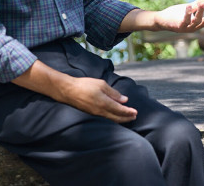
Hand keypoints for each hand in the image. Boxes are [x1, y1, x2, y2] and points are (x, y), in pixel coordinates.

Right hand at [13, 60, 136, 122]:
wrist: (68, 91)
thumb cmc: (85, 85)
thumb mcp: (101, 85)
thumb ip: (113, 93)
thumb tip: (124, 100)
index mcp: (104, 103)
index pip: (120, 110)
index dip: (128, 112)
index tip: (136, 112)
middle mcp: (100, 111)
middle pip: (116, 117)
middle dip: (126, 118)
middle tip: (134, 117)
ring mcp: (95, 113)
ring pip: (111, 118)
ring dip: (120, 119)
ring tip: (128, 117)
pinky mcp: (91, 113)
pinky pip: (105, 117)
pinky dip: (113, 117)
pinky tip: (115, 115)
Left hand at [154, 0, 203, 32]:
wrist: (162, 20)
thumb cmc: (176, 14)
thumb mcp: (190, 7)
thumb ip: (199, 4)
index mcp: (198, 23)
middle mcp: (194, 27)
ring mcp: (187, 28)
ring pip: (196, 20)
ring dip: (200, 12)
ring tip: (203, 4)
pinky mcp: (179, 26)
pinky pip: (185, 20)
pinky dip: (187, 13)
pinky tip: (189, 5)